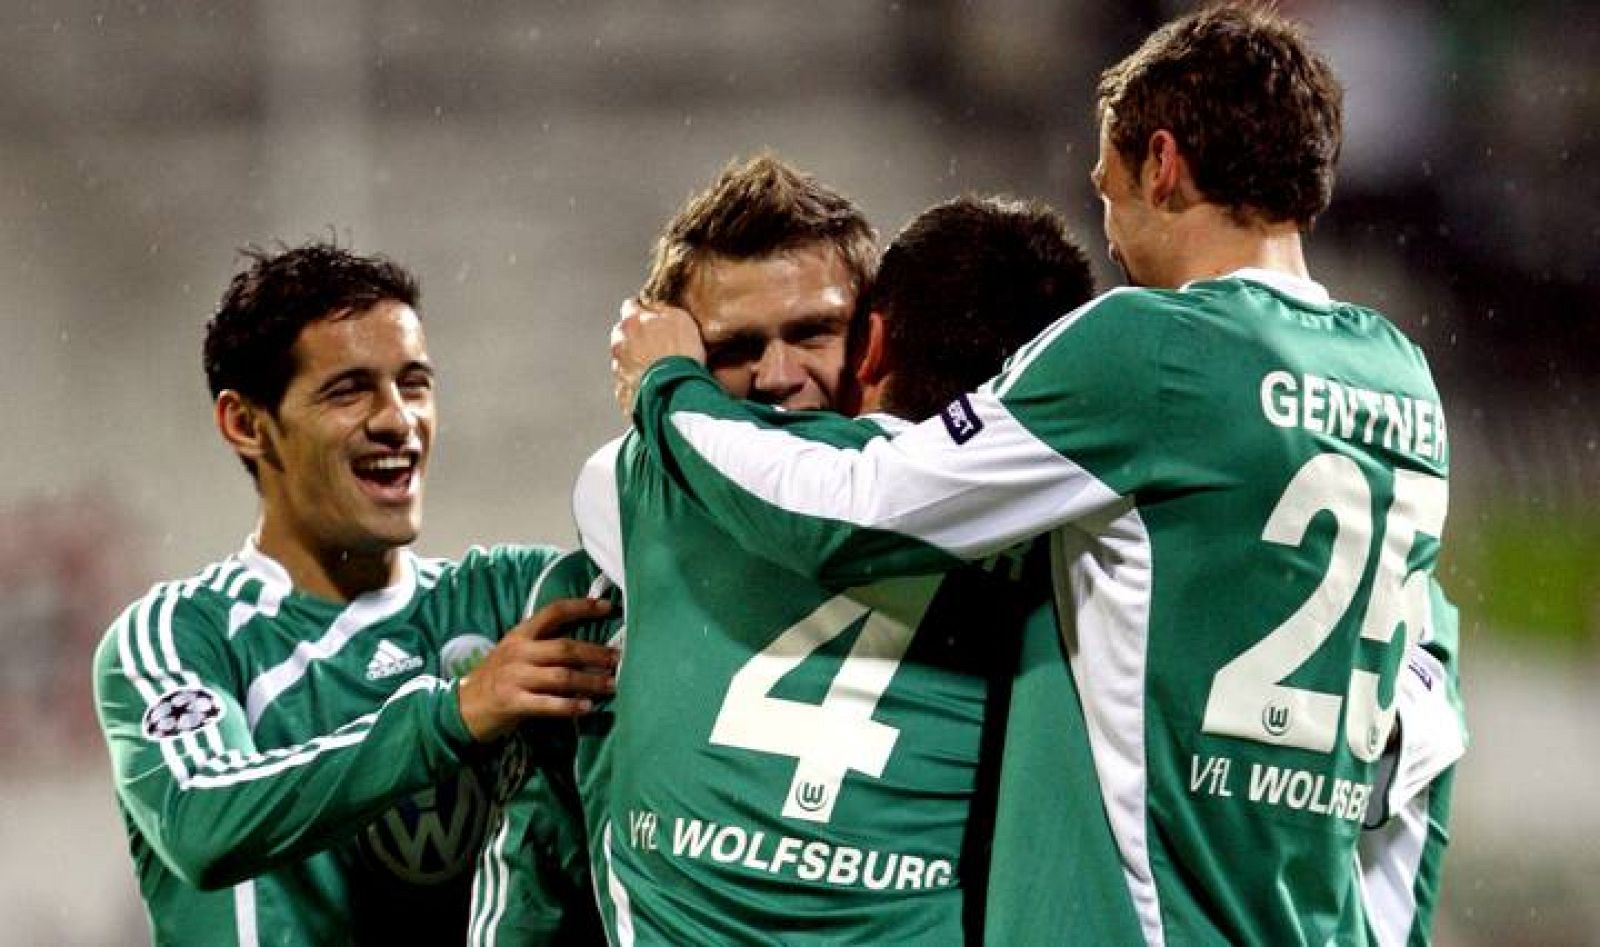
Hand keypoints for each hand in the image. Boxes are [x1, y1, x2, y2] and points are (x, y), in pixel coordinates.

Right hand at [456, 597, 618, 741]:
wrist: (461, 707)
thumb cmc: (497, 679)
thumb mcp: (514, 653)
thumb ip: (544, 647)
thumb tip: (586, 648)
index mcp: (520, 635)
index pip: (554, 612)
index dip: (582, 607)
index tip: (608, 606)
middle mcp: (518, 652)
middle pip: (564, 648)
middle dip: (595, 653)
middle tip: (618, 658)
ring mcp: (514, 677)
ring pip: (561, 676)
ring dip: (590, 681)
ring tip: (611, 685)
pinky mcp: (512, 702)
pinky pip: (548, 703)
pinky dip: (570, 706)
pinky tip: (587, 707)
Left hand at [610, 297, 705, 415]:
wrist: (675, 391)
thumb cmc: (681, 354)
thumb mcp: (681, 319)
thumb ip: (664, 310)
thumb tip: (658, 309)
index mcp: (632, 321)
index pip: (630, 305)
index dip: (641, 308)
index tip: (649, 314)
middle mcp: (619, 342)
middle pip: (623, 332)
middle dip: (635, 334)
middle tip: (655, 343)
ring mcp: (618, 366)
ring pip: (623, 356)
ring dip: (635, 358)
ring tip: (656, 366)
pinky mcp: (621, 388)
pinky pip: (627, 379)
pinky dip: (636, 378)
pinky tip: (652, 381)